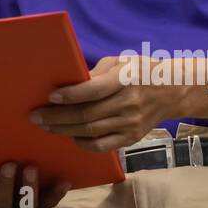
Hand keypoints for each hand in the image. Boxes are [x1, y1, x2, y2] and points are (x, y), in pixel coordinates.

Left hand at [29, 54, 183, 152]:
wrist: (171, 91)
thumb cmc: (140, 71)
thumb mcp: (120, 62)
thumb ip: (96, 73)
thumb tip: (68, 83)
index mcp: (126, 79)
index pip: (94, 90)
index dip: (70, 95)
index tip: (50, 96)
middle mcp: (129, 104)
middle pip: (87, 114)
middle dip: (57, 117)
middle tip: (36, 116)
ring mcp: (131, 124)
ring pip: (91, 131)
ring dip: (64, 130)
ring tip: (45, 126)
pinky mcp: (131, 138)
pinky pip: (103, 145)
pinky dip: (83, 143)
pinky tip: (69, 136)